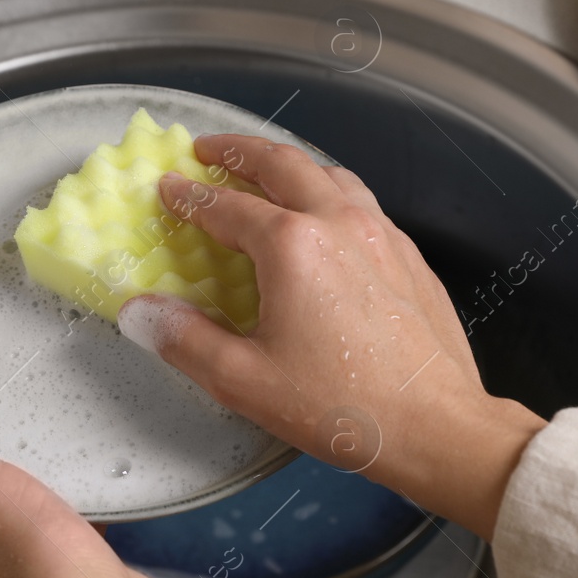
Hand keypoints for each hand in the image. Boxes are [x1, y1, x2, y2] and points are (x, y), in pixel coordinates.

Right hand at [116, 134, 543, 539]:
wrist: (436, 427)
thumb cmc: (342, 407)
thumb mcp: (244, 381)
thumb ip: (184, 340)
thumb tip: (141, 312)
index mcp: (293, 246)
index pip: (226, 207)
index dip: (189, 197)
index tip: (168, 189)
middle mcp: (339, 223)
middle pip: (282, 164)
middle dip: (239, 151)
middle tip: (208, 150)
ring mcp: (381, 235)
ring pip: (330, 175)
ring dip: (289, 165)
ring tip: (265, 172)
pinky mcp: (409, 256)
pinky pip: (363, 202)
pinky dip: (330, 192)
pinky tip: (325, 217)